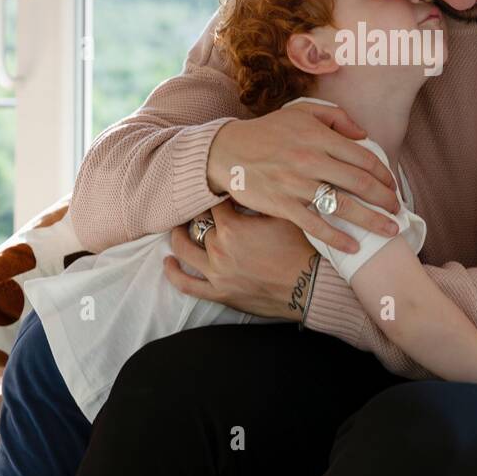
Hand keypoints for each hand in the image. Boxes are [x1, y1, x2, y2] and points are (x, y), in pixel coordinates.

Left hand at [163, 200, 319, 319]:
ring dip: (178, 236)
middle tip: (201, 205)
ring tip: (178, 227)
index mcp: (232, 227)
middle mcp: (218, 248)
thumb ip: (261, 199)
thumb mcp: (283, 216)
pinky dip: (173, 272)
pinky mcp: (218, 292)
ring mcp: (216, 272)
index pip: (213, 203)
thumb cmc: (299, 249)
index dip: (216, 194)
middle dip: (200, 213)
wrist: (308, 286)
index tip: (218, 190)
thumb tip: (249, 182)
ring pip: (184, 249)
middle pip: (198, 223)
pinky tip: (168, 261)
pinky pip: (187, 285)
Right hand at [206, 102, 400, 254]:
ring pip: (342, 206)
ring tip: (388, 231)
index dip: (384, 174)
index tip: (393, 186)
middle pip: (359, 183)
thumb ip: (335, 117)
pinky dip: (336, 238)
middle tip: (398, 211)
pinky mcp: (282, 205)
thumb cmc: (267, 132)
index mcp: (318, 136)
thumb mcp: (301, 113)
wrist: (226, 151)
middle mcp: (310, 160)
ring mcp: (296, 184)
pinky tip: (353, 247)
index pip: (363, 157)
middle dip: (385, 199)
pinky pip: (315, 224)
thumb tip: (363, 134)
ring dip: (371, 221)